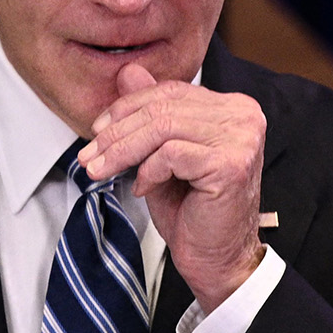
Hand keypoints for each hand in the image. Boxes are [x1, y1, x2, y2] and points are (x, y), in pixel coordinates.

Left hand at [80, 63, 266, 311]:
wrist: (217, 260)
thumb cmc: (193, 211)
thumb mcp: (162, 154)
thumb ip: (151, 112)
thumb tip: (127, 72)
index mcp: (233, 108)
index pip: (171, 91)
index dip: (128, 107)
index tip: (97, 130)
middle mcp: (244, 116)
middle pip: (163, 107)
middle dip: (117, 132)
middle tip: (89, 155)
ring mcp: (241, 138)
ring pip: (162, 127)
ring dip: (122, 151)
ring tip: (101, 170)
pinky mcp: (230, 164)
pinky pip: (170, 154)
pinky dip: (148, 171)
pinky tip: (143, 188)